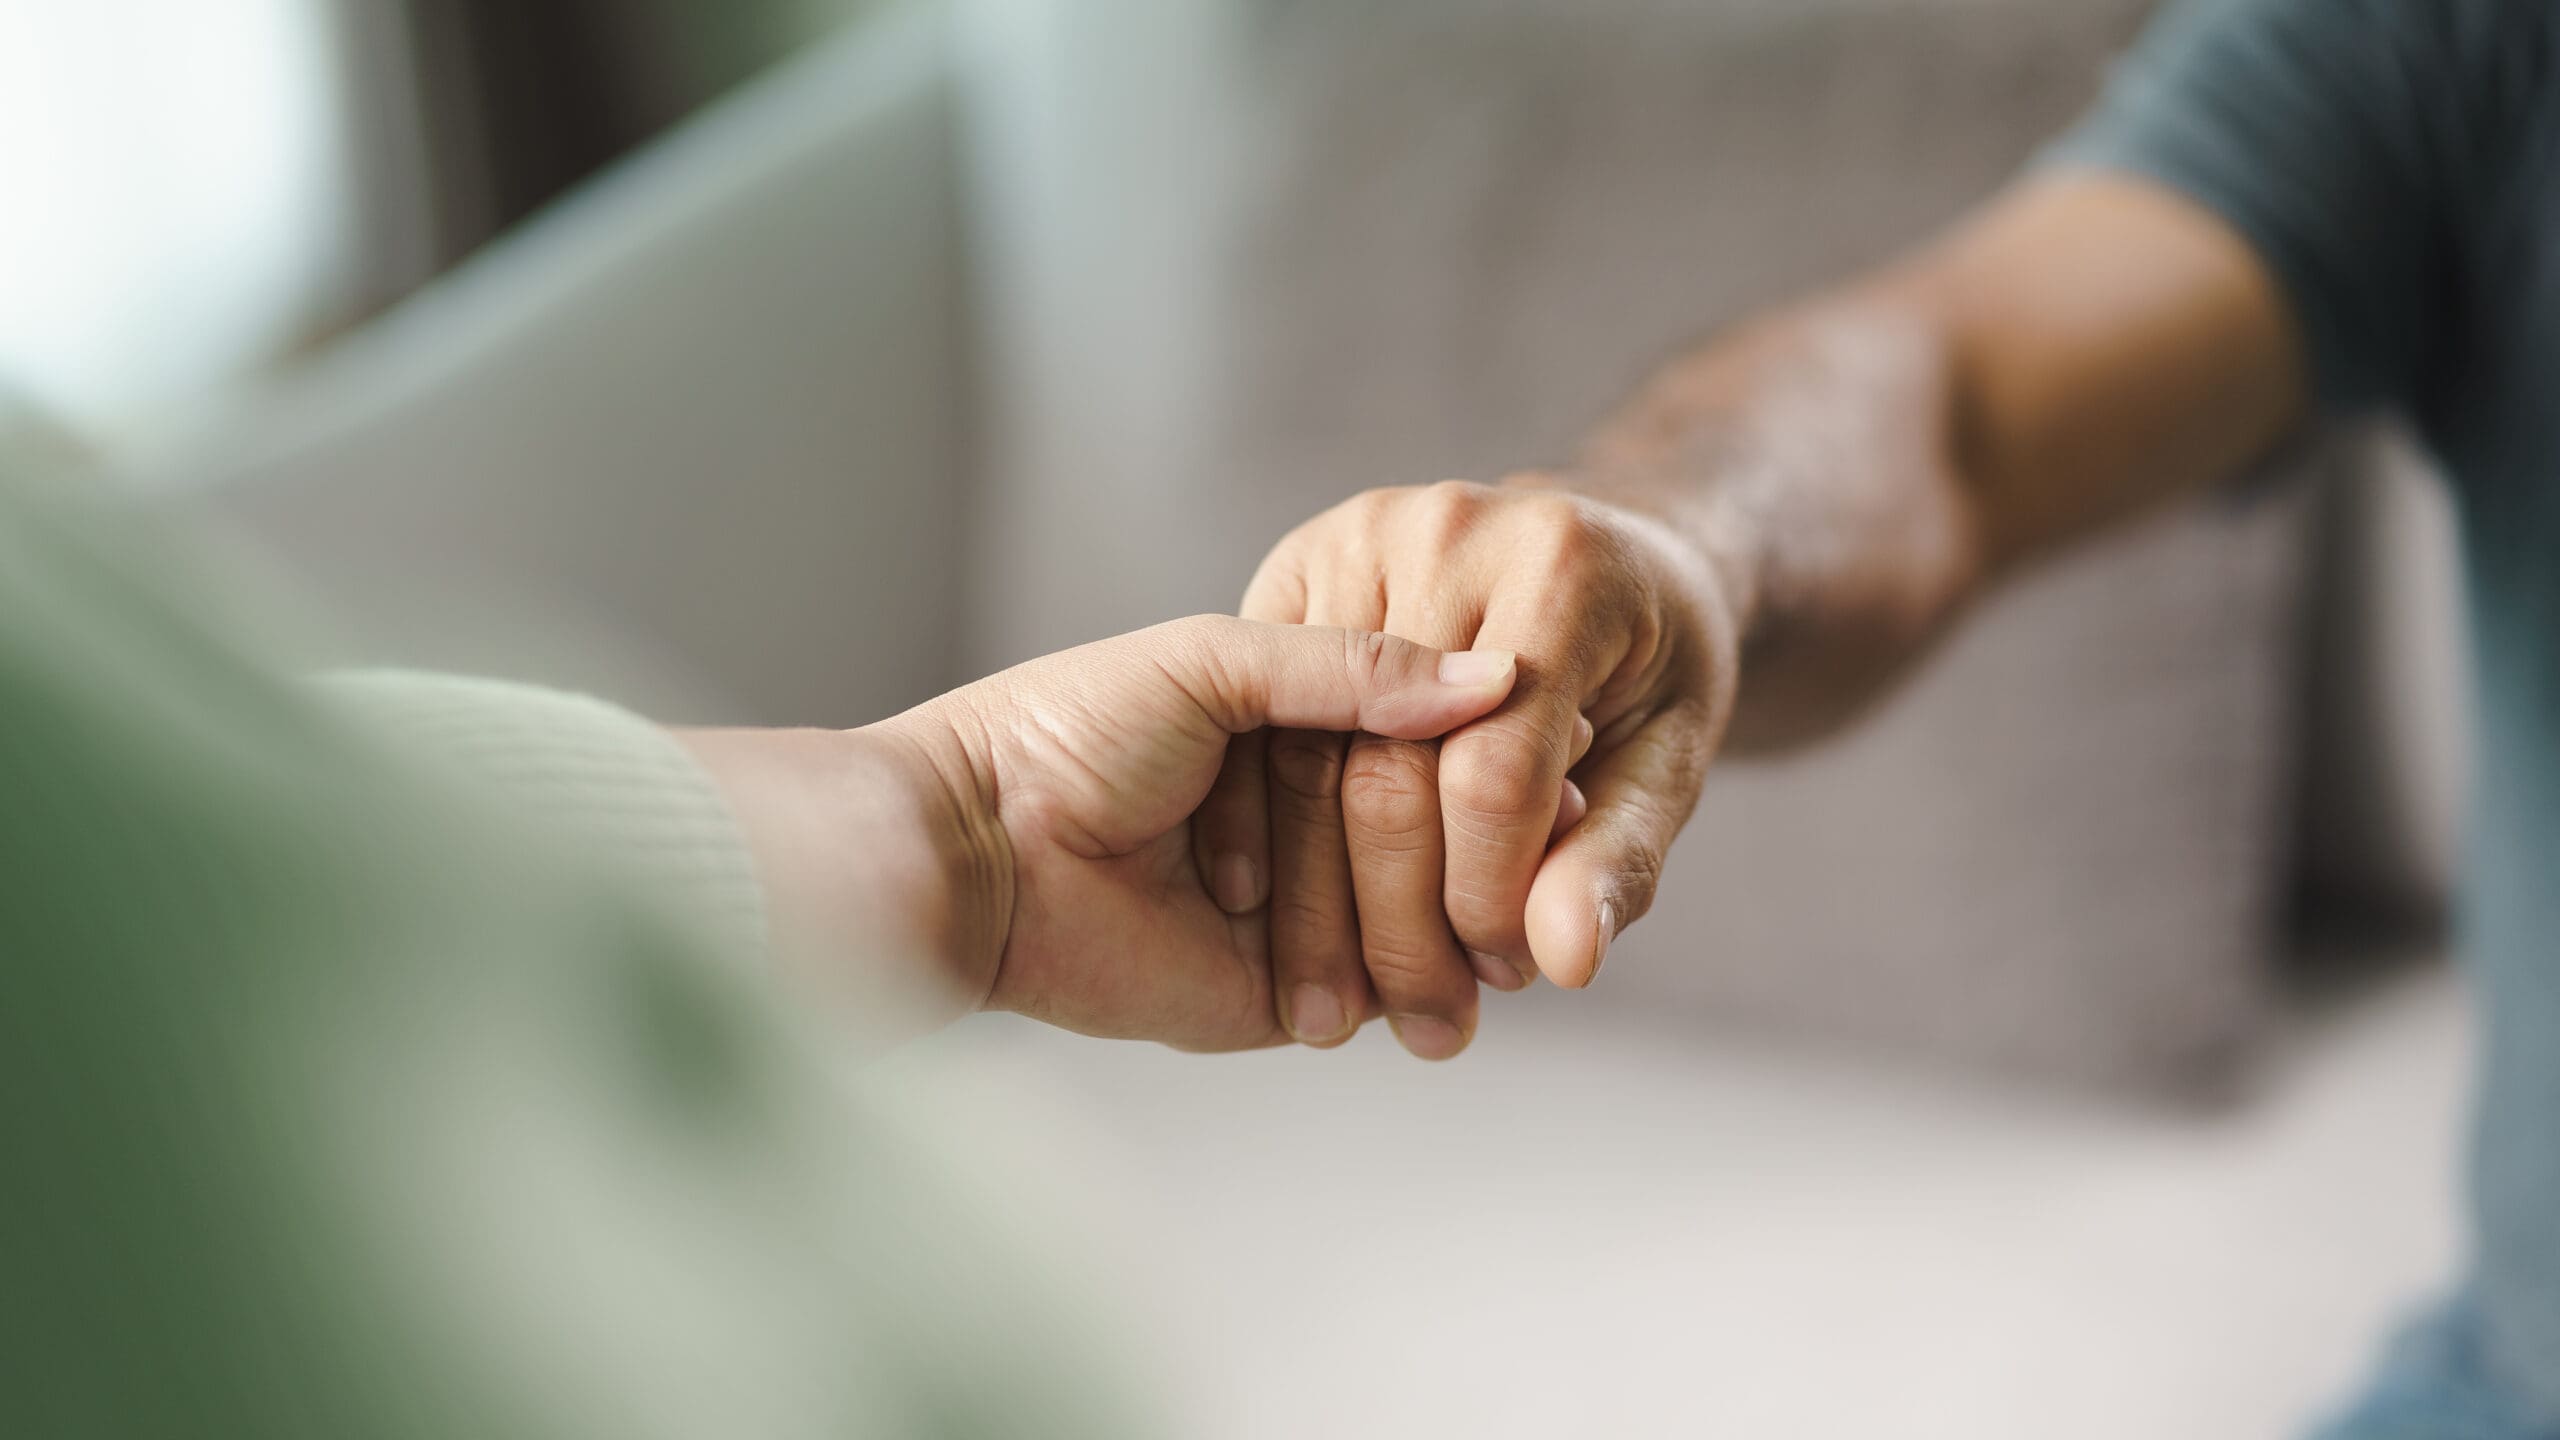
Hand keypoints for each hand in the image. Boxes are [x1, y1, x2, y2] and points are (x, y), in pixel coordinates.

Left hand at [682, 616, 1517, 1049]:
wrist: (978, 853)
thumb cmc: (1071, 732)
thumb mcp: (1215, 661)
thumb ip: (1350, 668)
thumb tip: (1498, 678)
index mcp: (1290, 725)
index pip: (1423, 736)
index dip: (1493, 743)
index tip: (1572, 736)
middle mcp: (1306, 820)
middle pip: (1438, 833)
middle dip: (1499, 843)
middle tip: (1569, 830)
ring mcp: (1303, 912)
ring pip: (1422, 919)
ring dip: (1473, 921)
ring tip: (1531, 911)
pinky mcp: (1284, 997)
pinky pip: (1381, 996)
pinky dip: (1429, 989)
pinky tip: (1481, 975)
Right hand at [1198, 479, 1739, 1058]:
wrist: (1601, 550)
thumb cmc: (1648, 662)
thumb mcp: (1668, 758)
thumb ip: (1617, 857)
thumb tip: (1565, 961)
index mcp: (1558, 566)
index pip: (1494, 771)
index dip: (1489, 896)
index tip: (1502, 976)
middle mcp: (1445, 531)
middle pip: (1386, 769)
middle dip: (1401, 920)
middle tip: (1426, 1021)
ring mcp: (1354, 539)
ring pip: (1306, 756)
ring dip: (1320, 902)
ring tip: (1351, 1009)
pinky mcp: (1292, 564)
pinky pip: (1261, 723)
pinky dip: (1266, 834)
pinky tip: (1283, 923)